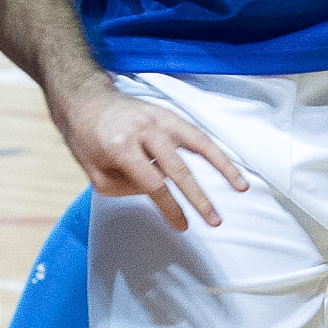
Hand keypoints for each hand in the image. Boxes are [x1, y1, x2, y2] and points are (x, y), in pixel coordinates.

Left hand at [58, 82, 245, 230]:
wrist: (85, 101)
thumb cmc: (88, 141)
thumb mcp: (96, 174)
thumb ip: (128, 188)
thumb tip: (159, 192)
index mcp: (121, 147)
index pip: (154, 185)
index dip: (171, 208)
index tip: (183, 226)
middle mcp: (144, 131)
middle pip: (179, 168)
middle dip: (198, 197)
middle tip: (215, 220)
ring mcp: (158, 119)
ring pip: (197, 144)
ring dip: (222, 168)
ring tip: (241, 187)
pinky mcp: (167, 114)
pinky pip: (196, 134)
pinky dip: (215, 151)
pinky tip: (230, 167)